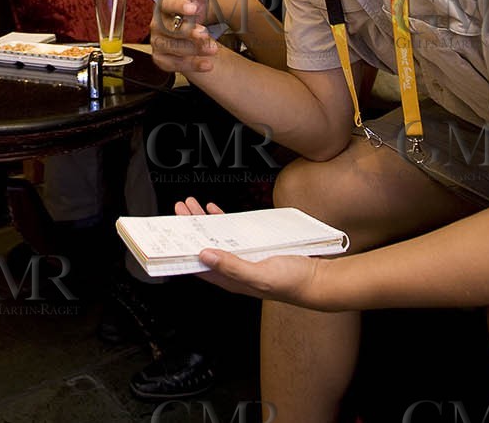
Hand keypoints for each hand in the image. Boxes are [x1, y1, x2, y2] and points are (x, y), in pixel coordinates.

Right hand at [148, 0, 229, 74]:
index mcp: (164, 6)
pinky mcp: (161, 59)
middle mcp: (157, 24)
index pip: (168, 3)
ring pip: (172, 47)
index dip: (179, 5)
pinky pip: (175, 64)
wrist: (187, 38)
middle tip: (205, 34)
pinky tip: (208, 64)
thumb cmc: (189, 16)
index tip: (193, 8)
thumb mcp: (199, 0)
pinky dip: (193, 65)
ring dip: (193, 49)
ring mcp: (158, 42)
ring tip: (212, 49)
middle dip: (188, 32)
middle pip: (170, 27)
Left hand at [175, 196, 328, 307]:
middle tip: (178, 210)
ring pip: (215, 237)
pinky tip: (212, 210)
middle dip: (189, 229)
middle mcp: (233, 270)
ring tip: (190, 205)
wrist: (319, 279)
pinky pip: (232, 233)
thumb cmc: (292, 283)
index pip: (198, 266)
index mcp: (230, 281)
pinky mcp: (255, 248)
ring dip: (201, 222)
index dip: (182, 251)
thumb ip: (232, 267)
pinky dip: (220, 220)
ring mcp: (244, 257)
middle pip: (203, 247)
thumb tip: (204, 255)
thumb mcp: (259, 276)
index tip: (169, 236)